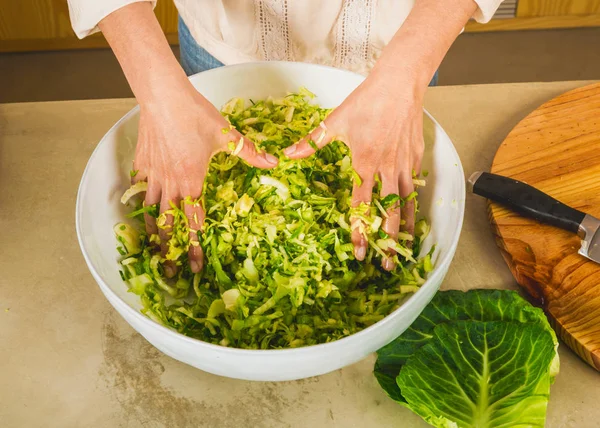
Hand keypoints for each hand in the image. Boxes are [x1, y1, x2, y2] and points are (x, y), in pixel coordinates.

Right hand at [133, 83, 277, 275]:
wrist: (164, 96)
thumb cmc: (196, 116)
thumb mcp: (227, 136)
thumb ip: (250, 152)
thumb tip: (274, 162)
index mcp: (193, 182)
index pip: (194, 222)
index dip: (194, 246)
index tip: (194, 266)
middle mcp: (171, 184)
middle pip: (168, 224)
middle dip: (169, 250)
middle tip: (168, 269)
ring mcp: (153, 174)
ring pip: (150, 210)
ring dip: (153, 231)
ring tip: (153, 249)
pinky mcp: (142, 162)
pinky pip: (140, 187)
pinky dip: (141, 200)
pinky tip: (142, 208)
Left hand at [284, 67, 424, 270]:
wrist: (399, 84)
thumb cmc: (366, 102)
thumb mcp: (335, 121)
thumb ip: (312, 142)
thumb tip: (286, 155)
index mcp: (364, 164)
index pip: (362, 205)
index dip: (361, 230)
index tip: (359, 251)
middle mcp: (386, 169)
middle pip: (389, 213)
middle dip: (388, 241)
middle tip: (388, 263)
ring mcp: (404, 164)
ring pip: (407, 203)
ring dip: (406, 228)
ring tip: (406, 248)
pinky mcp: (416, 157)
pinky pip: (415, 186)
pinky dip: (415, 204)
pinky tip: (413, 215)